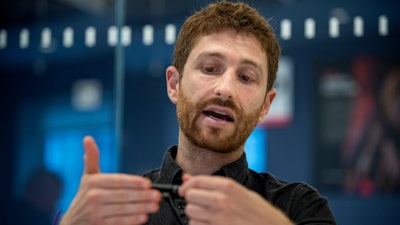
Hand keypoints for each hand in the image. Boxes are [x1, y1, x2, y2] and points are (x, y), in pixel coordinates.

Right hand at [60, 136, 161, 224]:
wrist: (72, 222)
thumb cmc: (85, 196)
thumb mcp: (87, 176)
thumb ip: (92, 158)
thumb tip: (88, 138)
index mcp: (92, 182)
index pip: (117, 181)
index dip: (133, 182)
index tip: (148, 183)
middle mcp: (92, 197)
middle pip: (122, 196)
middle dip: (142, 196)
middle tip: (157, 195)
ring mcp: (95, 213)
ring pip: (123, 210)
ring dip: (141, 207)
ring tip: (154, 205)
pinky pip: (119, 222)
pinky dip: (132, 220)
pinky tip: (143, 217)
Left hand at [179, 174, 293, 224]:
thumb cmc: (258, 212)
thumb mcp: (239, 192)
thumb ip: (212, 184)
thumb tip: (186, 178)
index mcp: (228, 187)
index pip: (196, 181)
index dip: (187, 186)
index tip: (184, 190)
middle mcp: (221, 201)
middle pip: (190, 197)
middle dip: (192, 200)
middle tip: (200, 204)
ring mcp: (218, 218)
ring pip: (191, 214)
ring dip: (195, 215)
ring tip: (208, 216)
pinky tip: (211, 224)